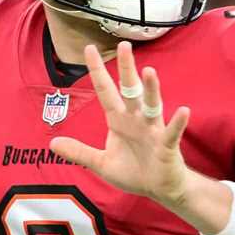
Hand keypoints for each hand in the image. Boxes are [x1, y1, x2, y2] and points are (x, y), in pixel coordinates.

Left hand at [49, 41, 192, 206]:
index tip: (89, 48)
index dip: (98, 71)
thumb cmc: (133, 171)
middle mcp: (136, 119)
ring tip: (149, 71)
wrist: (158, 188)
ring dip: (151, 89)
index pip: (105, 91)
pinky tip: (183, 110)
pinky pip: (172, 132)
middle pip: (130, 90)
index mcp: (118, 120)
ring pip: (151, 106)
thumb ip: (79, 152)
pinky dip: (178, 122)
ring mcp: (153, 130)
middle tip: (124, 46)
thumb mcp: (101, 163)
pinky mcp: (167, 145)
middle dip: (126, 69)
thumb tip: (52, 143)